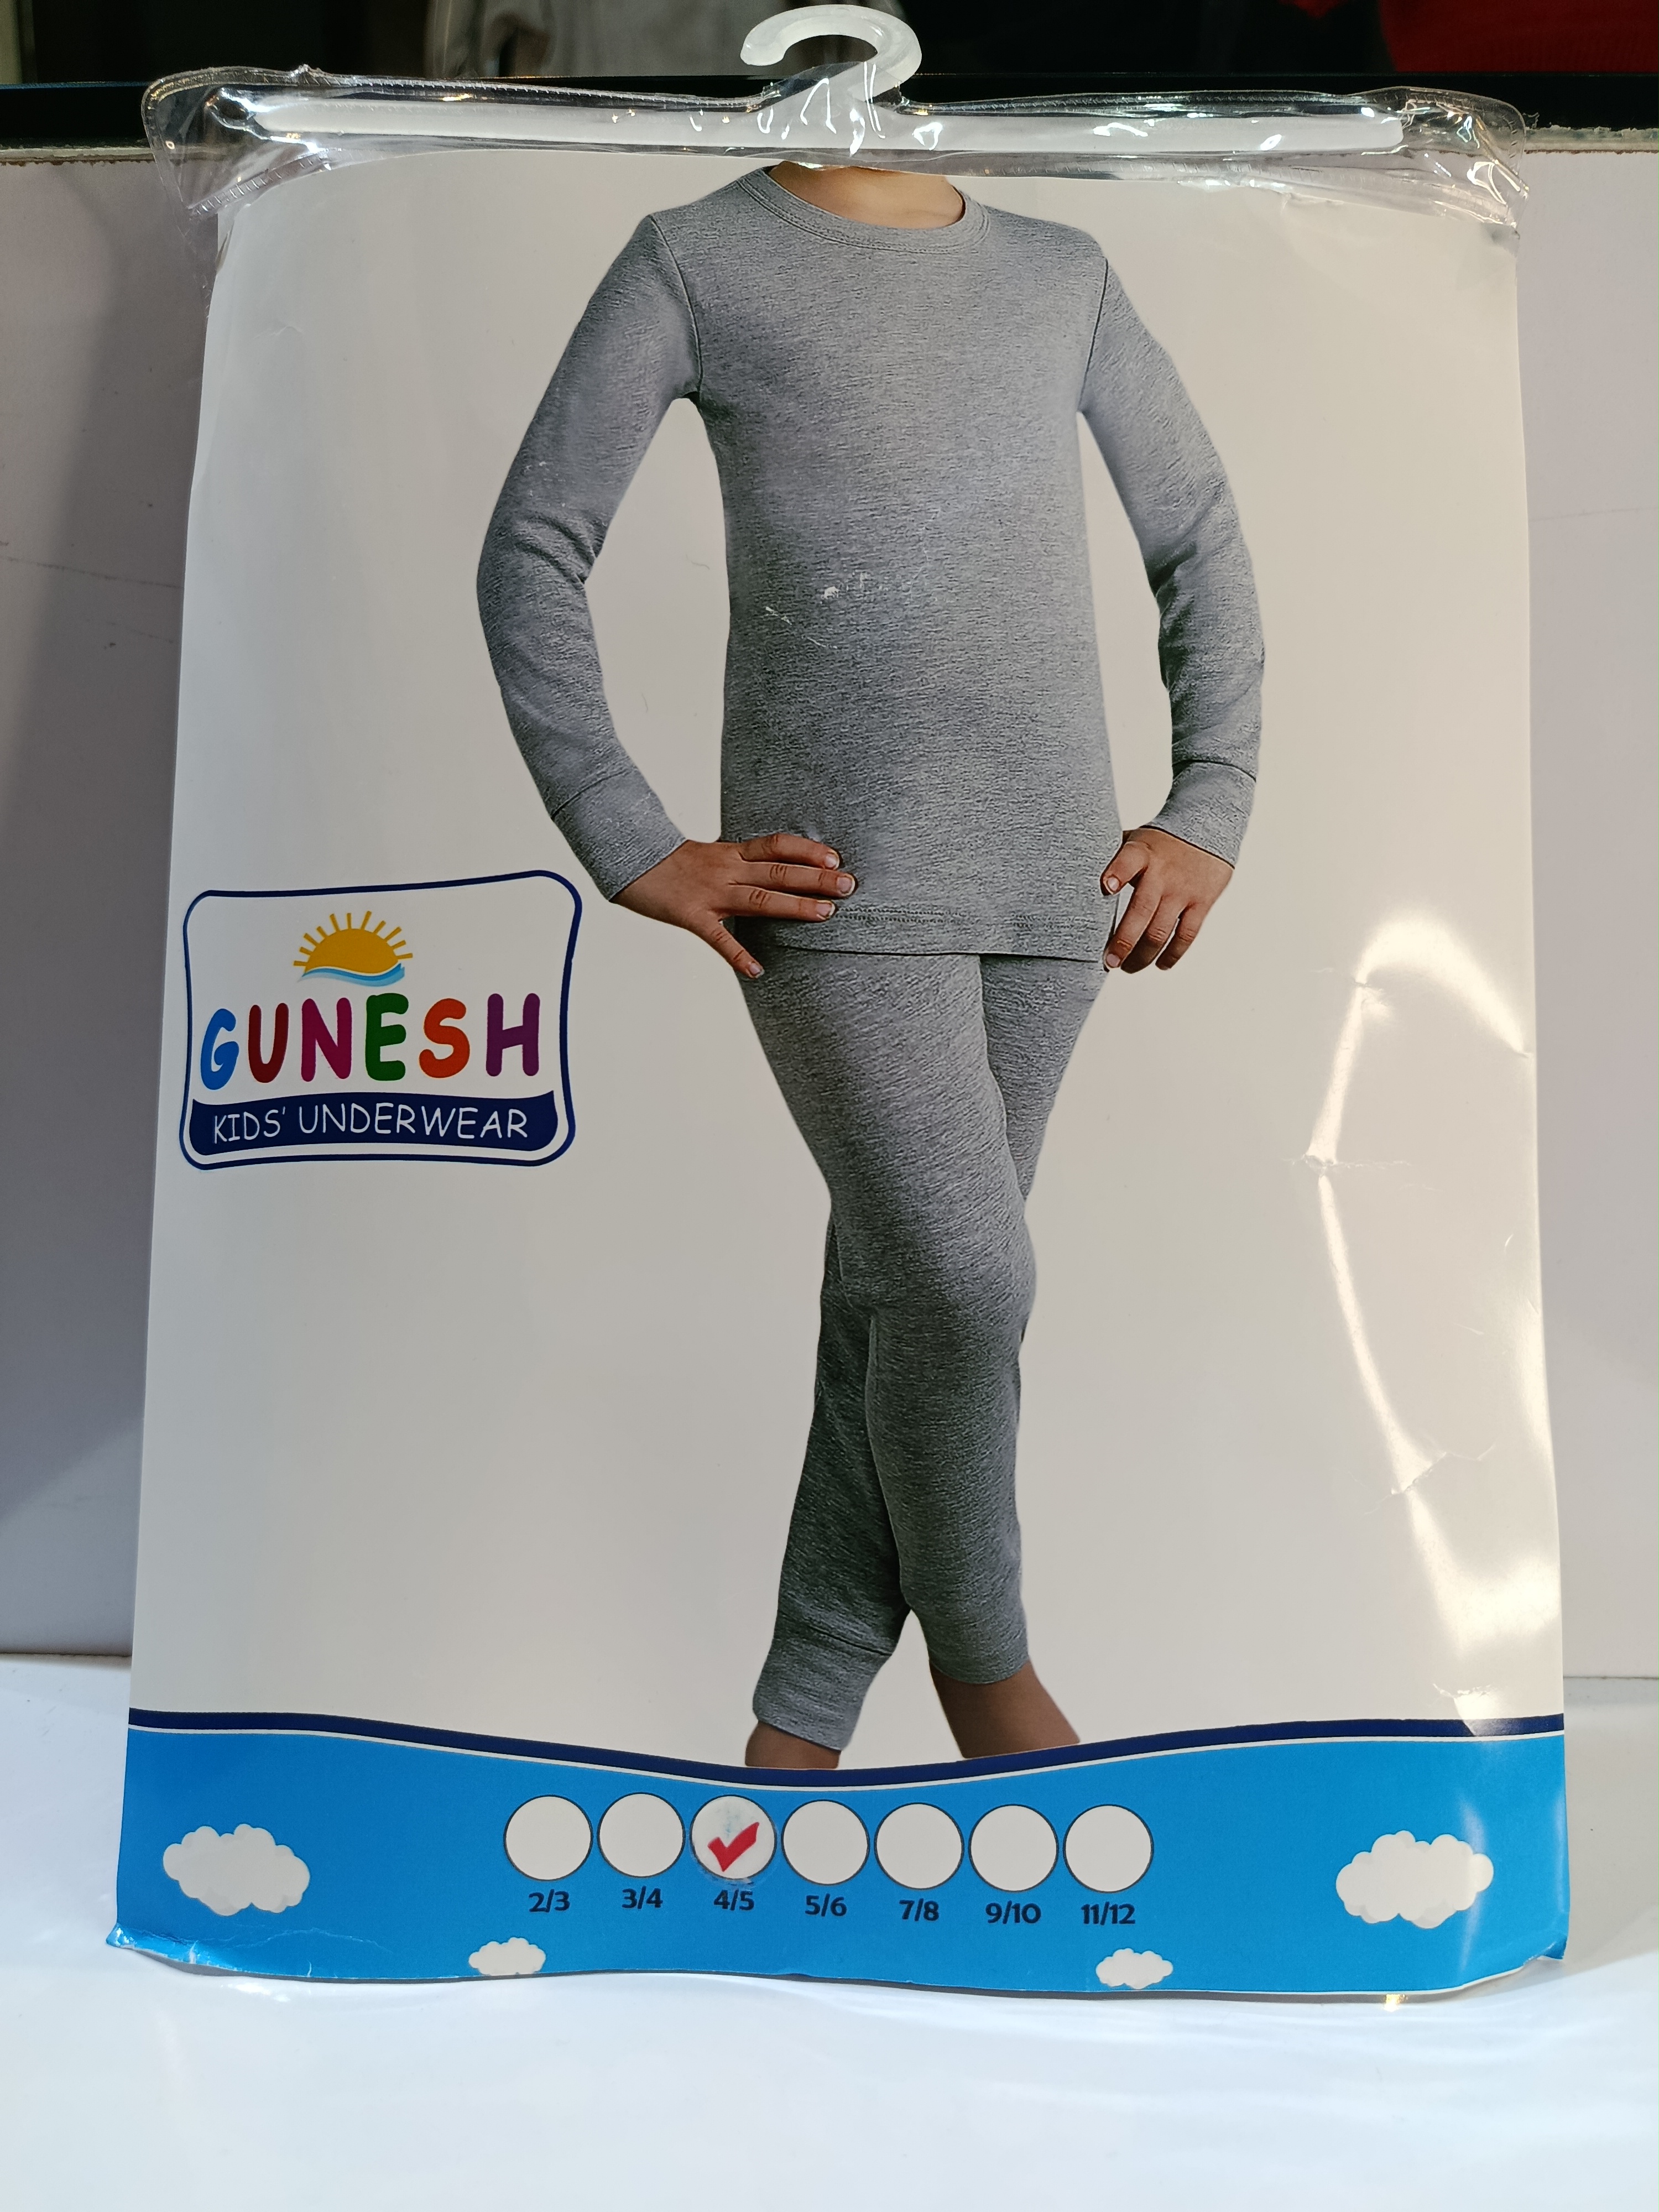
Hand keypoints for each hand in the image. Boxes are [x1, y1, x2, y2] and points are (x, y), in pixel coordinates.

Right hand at [614, 833, 854, 979]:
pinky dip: (737, 954)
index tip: (836, 856)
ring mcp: (709, 893)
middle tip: (849, 885)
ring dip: (794, 906)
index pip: (776, 845)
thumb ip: (739, 863)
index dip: (806, 850)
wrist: (625, 857)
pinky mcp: (690, 915)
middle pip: (778, 871)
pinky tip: (756, 971)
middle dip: (815, 878)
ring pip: (758, 898)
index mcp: (731, 853)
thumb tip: (770, 870)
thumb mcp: (709, 854)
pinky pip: (717, 937)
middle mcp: (726, 869)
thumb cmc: (669, 861)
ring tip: (826, 915)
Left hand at [1101, 826, 1232, 972]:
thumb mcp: (1135, 840)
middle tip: (1109, 961)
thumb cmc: (1160, 842)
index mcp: (1142, 854)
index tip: (1106, 888)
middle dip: (1123, 941)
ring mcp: (1183, 891)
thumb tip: (1073, 871)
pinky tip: (1160, 964)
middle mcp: (1163, 874)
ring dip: (1142, 955)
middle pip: (1141, 911)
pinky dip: (1172, 954)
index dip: (1118, 873)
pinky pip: (1186, 935)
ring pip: (1161, 931)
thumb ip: (1112, 856)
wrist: (1208, 831)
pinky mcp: (1201, 903)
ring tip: (1127, 967)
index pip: (1129, 860)